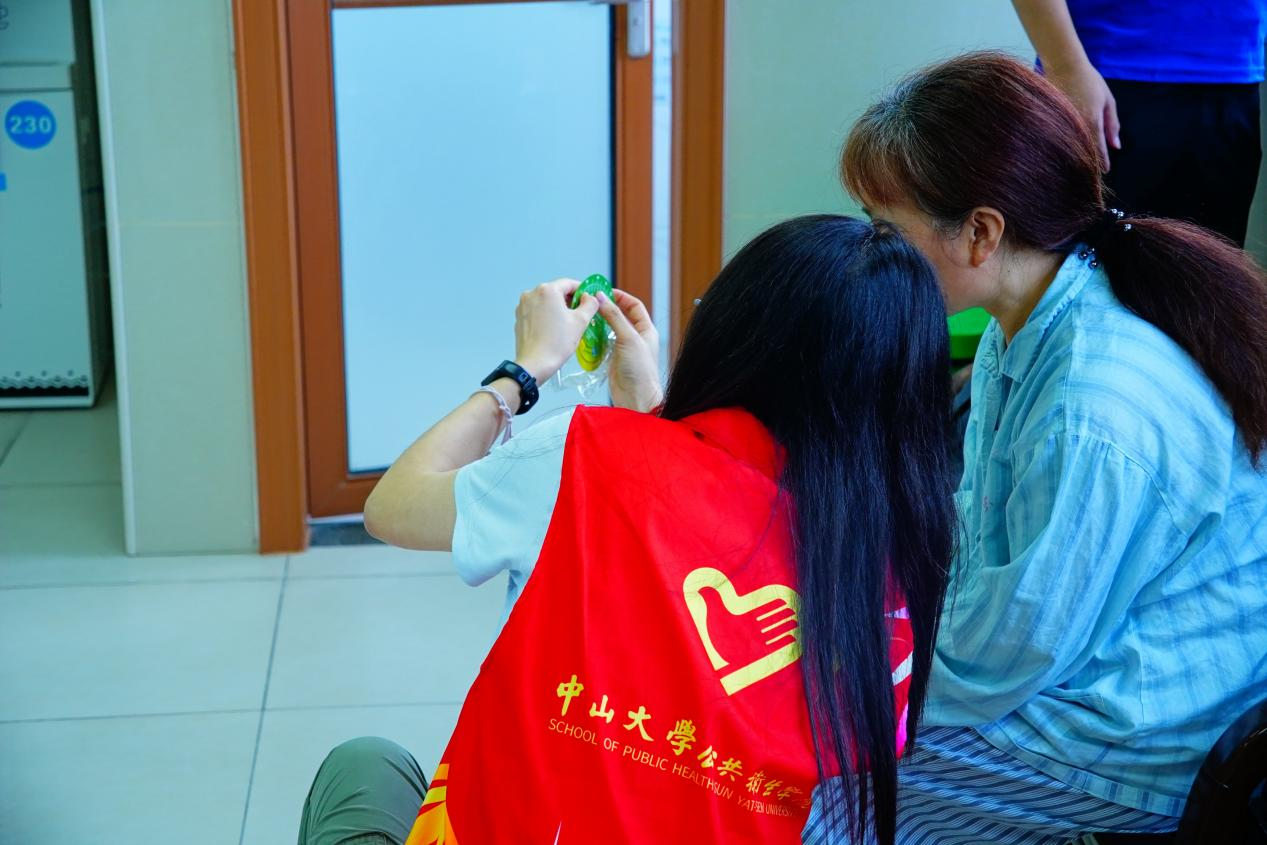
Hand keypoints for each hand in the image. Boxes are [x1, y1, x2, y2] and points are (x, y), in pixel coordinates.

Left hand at [514, 278, 599, 382]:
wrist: (535, 364)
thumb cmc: (557, 343)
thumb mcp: (581, 321)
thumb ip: (590, 304)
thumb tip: (590, 297)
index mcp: (547, 290)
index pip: (569, 283)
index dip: (582, 290)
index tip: (589, 300)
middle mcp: (532, 293)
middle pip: (556, 292)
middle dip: (569, 301)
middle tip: (581, 314)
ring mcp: (523, 306)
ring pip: (546, 302)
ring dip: (557, 308)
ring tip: (567, 324)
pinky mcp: (519, 317)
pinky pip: (537, 311)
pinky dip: (546, 316)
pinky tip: (553, 329)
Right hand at [596, 289, 663, 412]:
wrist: (636, 398)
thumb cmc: (639, 370)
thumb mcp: (628, 338)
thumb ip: (614, 317)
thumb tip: (601, 297)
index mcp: (646, 330)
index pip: (634, 306)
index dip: (621, 297)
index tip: (604, 291)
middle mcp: (637, 338)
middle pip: (621, 316)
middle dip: (607, 309)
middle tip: (591, 303)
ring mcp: (625, 349)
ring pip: (610, 330)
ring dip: (600, 323)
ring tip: (587, 317)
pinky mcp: (614, 360)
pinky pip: (603, 344)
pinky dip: (595, 338)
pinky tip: (586, 335)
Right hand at [1044, 58, 1119, 171]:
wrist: (1063, 65)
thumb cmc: (1089, 81)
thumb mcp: (1107, 100)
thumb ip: (1112, 124)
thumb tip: (1116, 146)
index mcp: (1093, 121)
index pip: (1098, 150)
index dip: (1103, 163)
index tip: (1105, 171)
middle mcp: (1076, 126)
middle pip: (1083, 154)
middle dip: (1089, 163)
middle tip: (1092, 173)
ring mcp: (1061, 125)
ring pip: (1069, 149)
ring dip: (1075, 158)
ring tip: (1078, 166)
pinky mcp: (1049, 123)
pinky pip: (1057, 140)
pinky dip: (1062, 147)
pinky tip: (1064, 151)